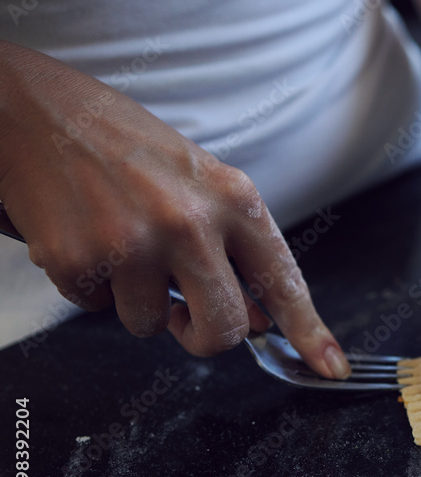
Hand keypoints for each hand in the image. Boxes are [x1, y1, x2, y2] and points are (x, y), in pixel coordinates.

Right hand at [0, 42, 349, 377]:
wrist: (32, 109)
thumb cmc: (125, 144)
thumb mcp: (200, 182)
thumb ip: (234, 250)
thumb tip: (261, 319)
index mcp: (233, 198)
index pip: (284, 279)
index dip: (311, 331)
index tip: (331, 367)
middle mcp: (190, 223)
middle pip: (226, 328)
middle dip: (205, 336)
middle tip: (185, 317)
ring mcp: (133, 244)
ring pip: (151, 326)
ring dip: (137, 302)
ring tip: (120, 245)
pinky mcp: (77, 261)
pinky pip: (96, 309)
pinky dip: (91, 286)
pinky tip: (84, 238)